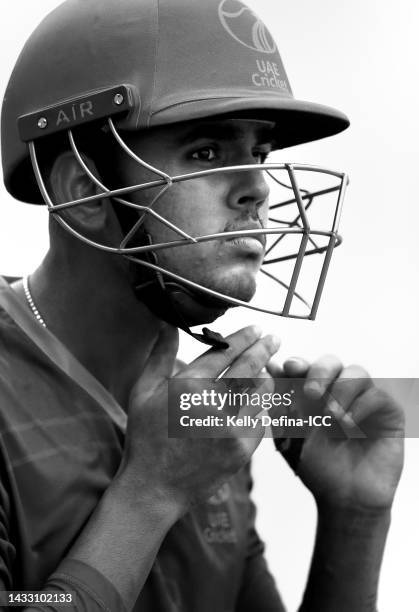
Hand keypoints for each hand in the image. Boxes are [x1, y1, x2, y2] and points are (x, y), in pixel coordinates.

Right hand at [120, 324, 279, 511]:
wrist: (155, 487)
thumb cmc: (147, 437)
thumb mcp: (144, 392)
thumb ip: (160, 355)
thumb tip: (168, 323)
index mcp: (188, 386)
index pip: (224, 352)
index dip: (243, 338)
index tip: (256, 329)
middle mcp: (212, 404)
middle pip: (249, 367)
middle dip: (264, 349)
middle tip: (274, 338)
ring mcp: (231, 428)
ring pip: (260, 392)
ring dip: (264, 378)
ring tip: (265, 370)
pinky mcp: (242, 449)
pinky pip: (260, 419)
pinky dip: (258, 408)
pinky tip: (254, 404)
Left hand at [268, 356, 404, 511]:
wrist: (345, 501)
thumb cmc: (317, 467)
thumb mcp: (291, 436)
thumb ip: (280, 404)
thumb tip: (269, 369)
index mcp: (314, 393)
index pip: (306, 368)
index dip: (296, 364)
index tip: (287, 368)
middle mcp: (339, 391)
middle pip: (331, 362)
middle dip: (318, 372)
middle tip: (310, 392)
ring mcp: (364, 399)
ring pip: (356, 372)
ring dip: (341, 389)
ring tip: (331, 416)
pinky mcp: (388, 412)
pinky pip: (378, 394)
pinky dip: (361, 405)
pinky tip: (349, 425)